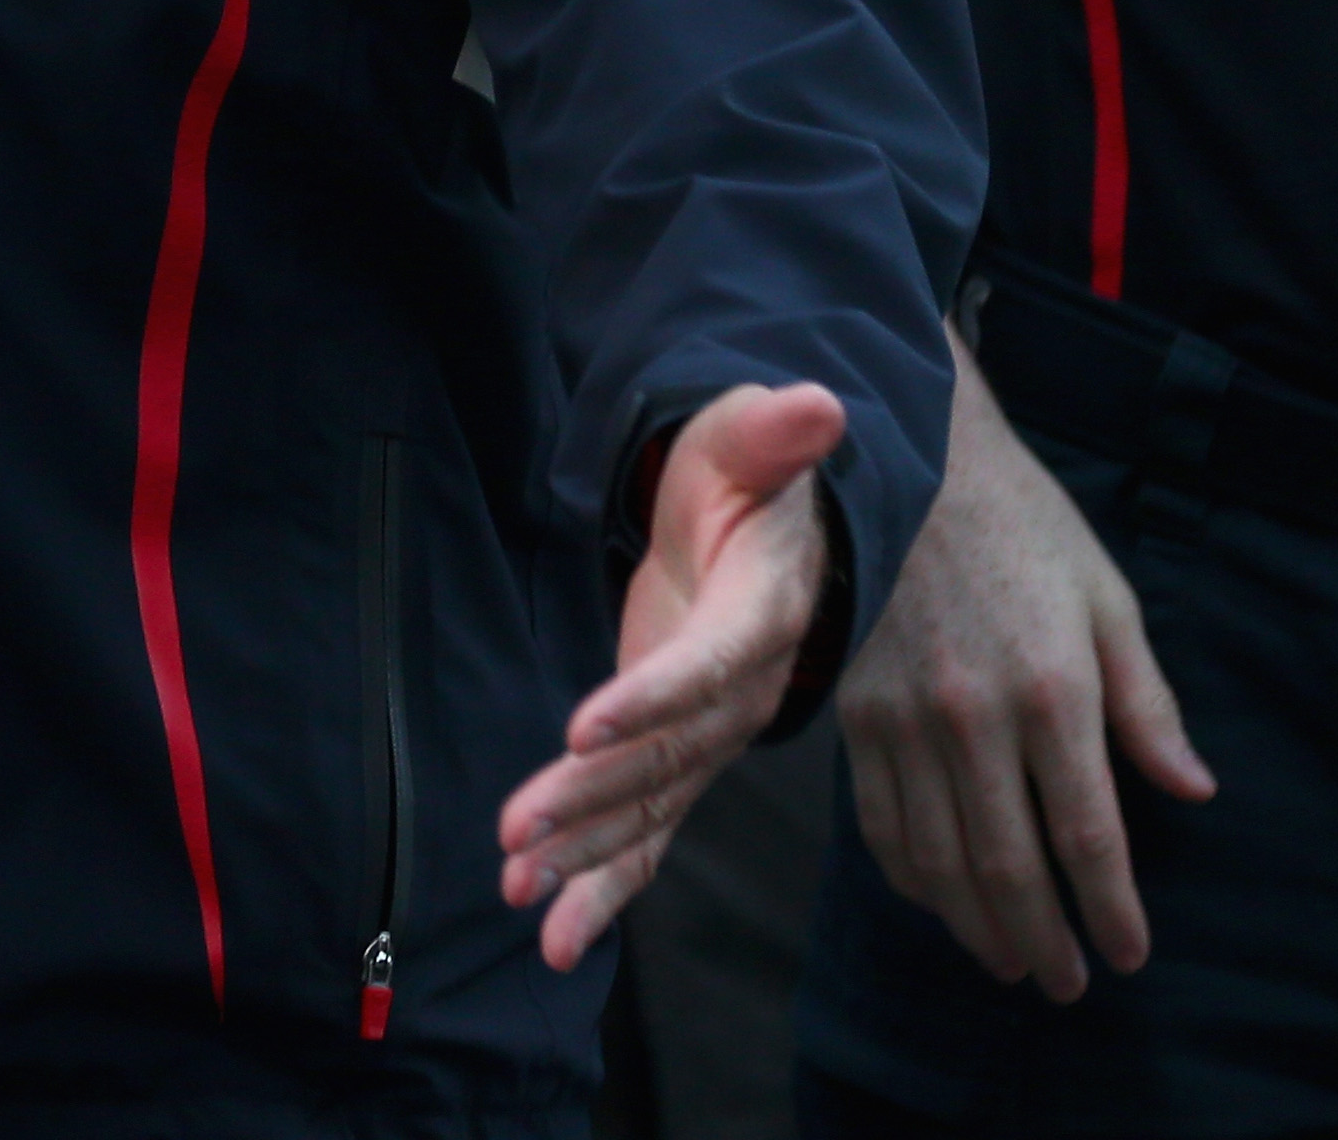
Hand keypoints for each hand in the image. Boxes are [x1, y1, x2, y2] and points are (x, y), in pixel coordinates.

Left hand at [497, 380, 846, 969]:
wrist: (781, 529)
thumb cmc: (754, 474)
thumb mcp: (755, 438)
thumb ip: (774, 432)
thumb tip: (816, 406)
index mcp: (766, 610)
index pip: (713, 660)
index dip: (656, 694)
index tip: (587, 723)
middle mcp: (745, 688)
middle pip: (669, 751)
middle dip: (594, 796)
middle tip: (522, 834)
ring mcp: (712, 731)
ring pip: (652, 803)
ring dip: (587, 853)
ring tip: (523, 893)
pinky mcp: (682, 755)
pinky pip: (650, 830)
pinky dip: (604, 880)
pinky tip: (551, 931)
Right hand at [836, 347, 1212, 997]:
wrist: (907, 459)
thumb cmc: (1024, 527)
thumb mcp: (1107, 599)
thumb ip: (1146, 704)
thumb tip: (1193, 791)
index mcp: (1052, 688)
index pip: (1087, 834)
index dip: (1110, 908)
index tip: (1130, 953)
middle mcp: (973, 715)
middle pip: (1007, 865)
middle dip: (1043, 940)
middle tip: (1067, 984)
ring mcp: (903, 718)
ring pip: (938, 858)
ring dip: (976, 926)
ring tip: (1009, 962)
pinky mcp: (856, 711)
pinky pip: (879, 820)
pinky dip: (909, 877)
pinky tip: (939, 900)